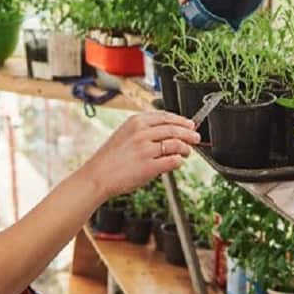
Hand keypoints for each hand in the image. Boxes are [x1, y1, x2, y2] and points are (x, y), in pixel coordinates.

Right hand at [84, 111, 198, 198]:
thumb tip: (167, 130)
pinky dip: (178, 161)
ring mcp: (146, 149)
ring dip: (185, 148)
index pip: (166, 116)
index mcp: (136, 122)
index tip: (189, 124)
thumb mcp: (124, 134)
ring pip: (176, 144)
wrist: (97, 176)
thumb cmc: (109, 158)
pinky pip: (172, 161)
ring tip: (187, 152)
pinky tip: (178, 162)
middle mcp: (141, 133)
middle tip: (196, 137)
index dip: (181, 120)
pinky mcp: (149, 166)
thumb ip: (143, 130)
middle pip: (174, 129)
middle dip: (189, 133)